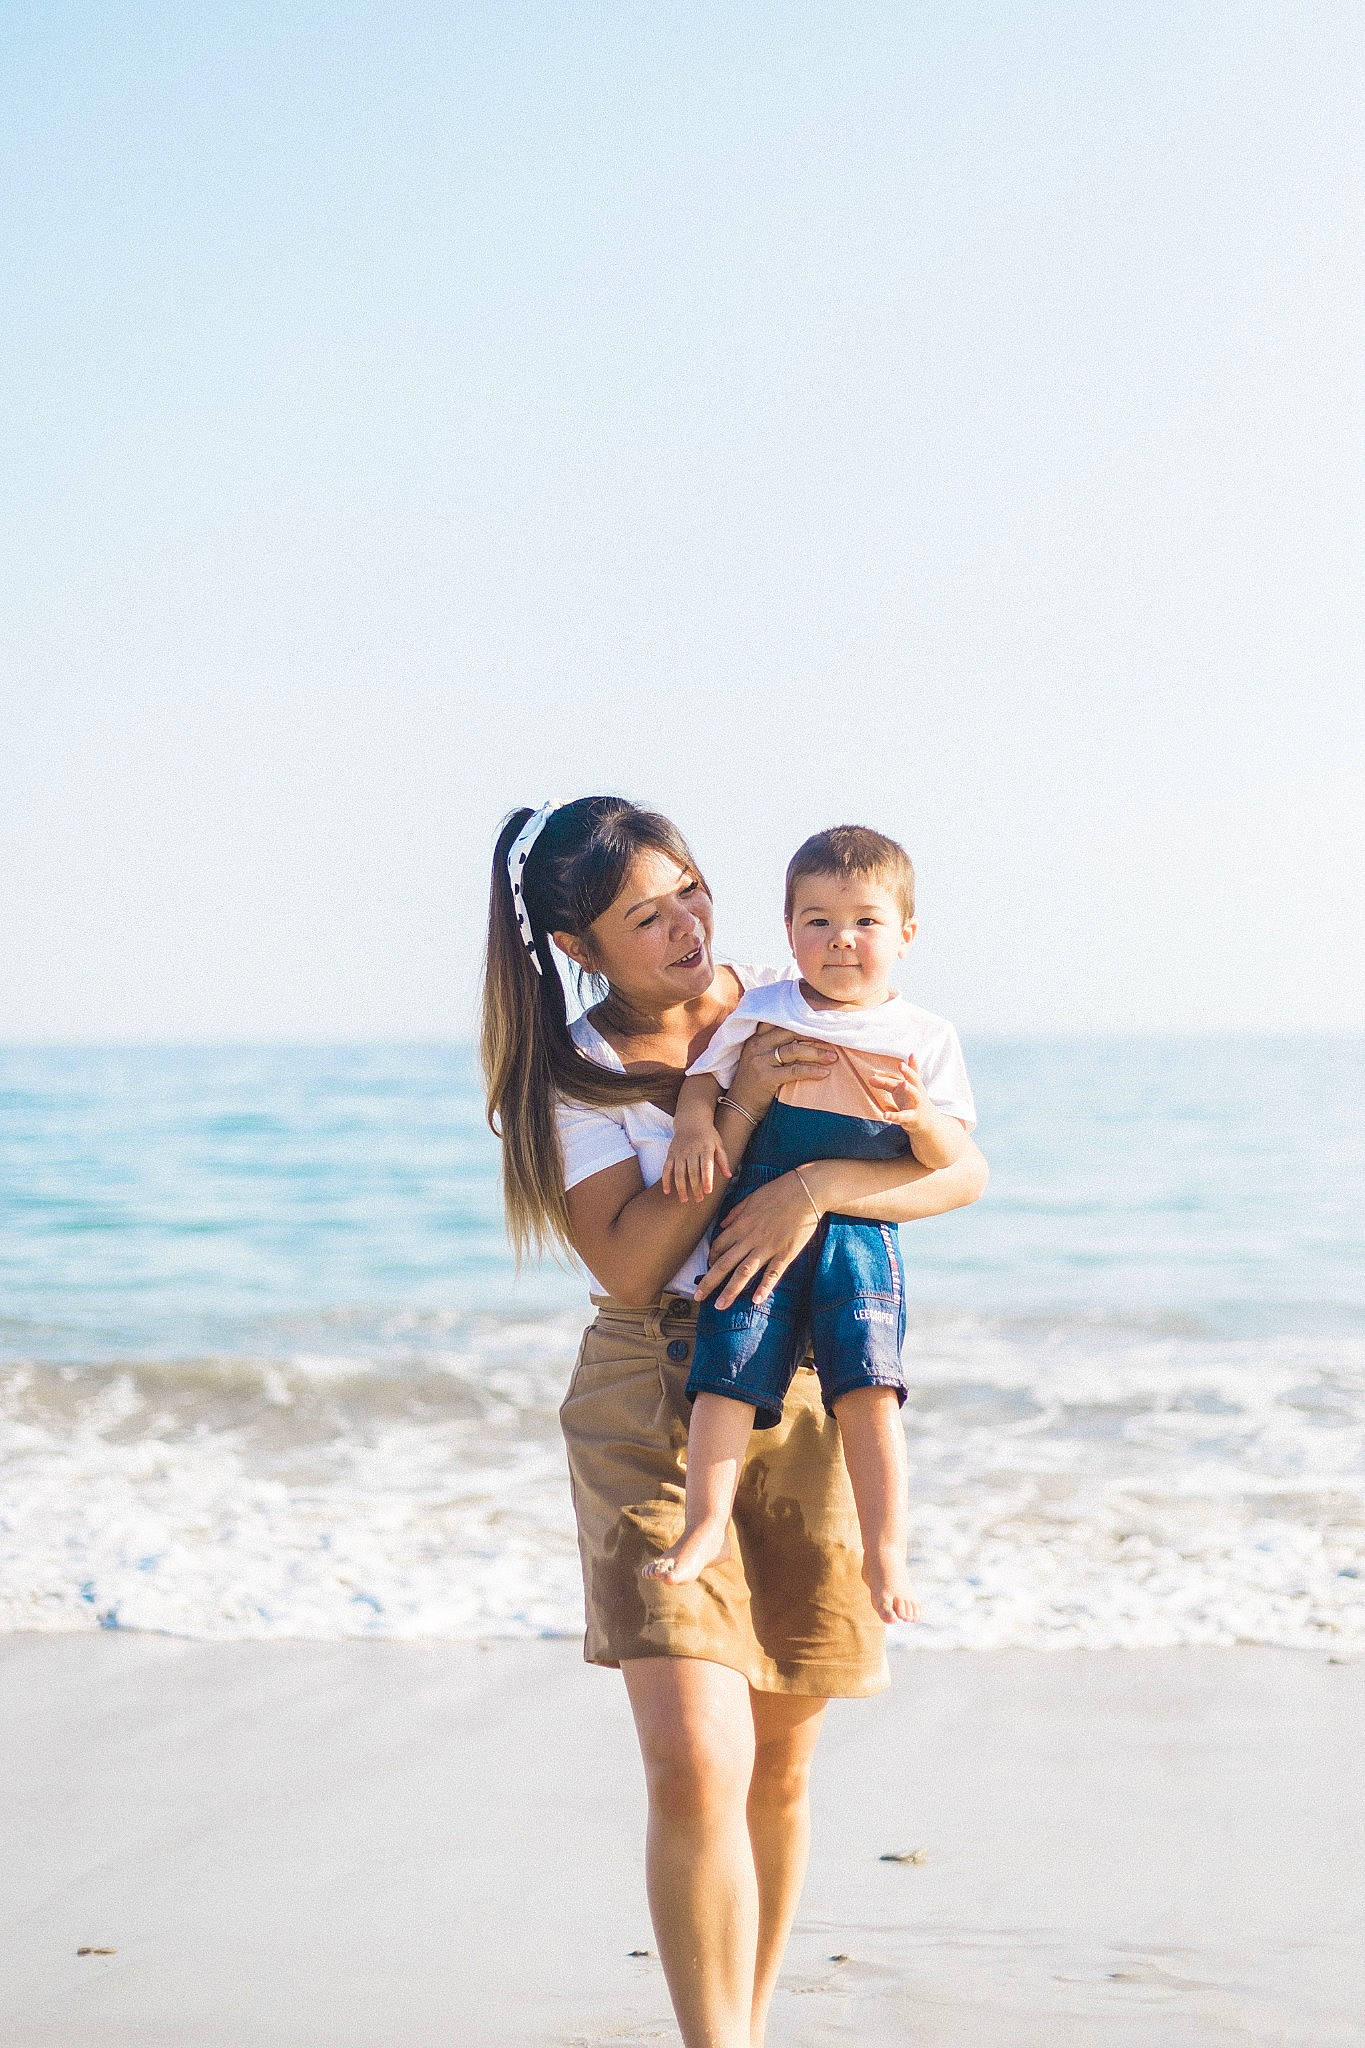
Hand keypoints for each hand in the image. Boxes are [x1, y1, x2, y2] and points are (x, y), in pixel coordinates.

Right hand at [661, 1125, 730, 1202]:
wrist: (691, 1120)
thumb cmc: (708, 1134)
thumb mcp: (718, 1144)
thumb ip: (723, 1160)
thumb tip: (729, 1176)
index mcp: (705, 1149)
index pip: (706, 1166)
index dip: (707, 1179)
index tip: (708, 1191)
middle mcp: (691, 1151)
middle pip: (692, 1172)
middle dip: (695, 1188)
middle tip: (699, 1200)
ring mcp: (680, 1152)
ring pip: (679, 1173)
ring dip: (681, 1188)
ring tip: (685, 1200)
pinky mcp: (671, 1154)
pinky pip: (666, 1168)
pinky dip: (666, 1180)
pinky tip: (667, 1191)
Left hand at [695, 1170, 822, 1309]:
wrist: (806, 1191)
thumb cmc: (779, 1191)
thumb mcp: (751, 1197)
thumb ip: (736, 1212)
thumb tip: (723, 1223)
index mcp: (741, 1225)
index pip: (718, 1246)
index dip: (711, 1259)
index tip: (708, 1268)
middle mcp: (750, 1239)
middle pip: (725, 1263)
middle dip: (710, 1282)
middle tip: (698, 1297)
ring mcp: (767, 1247)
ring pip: (744, 1272)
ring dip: (730, 1290)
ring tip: (720, 1306)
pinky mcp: (785, 1253)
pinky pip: (772, 1273)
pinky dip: (764, 1287)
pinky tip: (756, 1301)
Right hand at [732, 1024, 836, 1114]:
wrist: (739, 1107)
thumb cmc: (754, 1084)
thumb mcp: (760, 1059)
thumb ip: (775, 1046)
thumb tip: (807, 1039)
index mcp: (756, 1037)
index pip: (781, 1021)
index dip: (803, 1021)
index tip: (822, 1024)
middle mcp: (757, 1045)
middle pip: (791, 1032)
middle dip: (815, 1036)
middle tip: (834, 1040)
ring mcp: (760, 1060)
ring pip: (794, 1050)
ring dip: (817, 1053)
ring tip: (833, 1058)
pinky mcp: (765, 1077)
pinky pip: (794, 1071)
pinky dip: (812, 1071)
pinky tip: (824, 1073)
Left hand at [869, 1055, 928, 1132]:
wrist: (927, 1122)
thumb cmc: (911, 1102)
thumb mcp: (901, 1091)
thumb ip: (886, 1083)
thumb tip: (870, 1078)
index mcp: (914, 1085)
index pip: (910, 1074)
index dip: (907, 1067)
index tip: (903, 1059)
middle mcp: (917, 1092)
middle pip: (914, 1080)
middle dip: (909, 1072)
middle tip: (901, 1064)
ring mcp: (916, 1104)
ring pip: (915, 1095)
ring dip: (910, 1088)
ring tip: (903, 1083)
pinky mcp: (912, 1118)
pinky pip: (903, 1116)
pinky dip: (894, 1115)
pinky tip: (884, 1114)